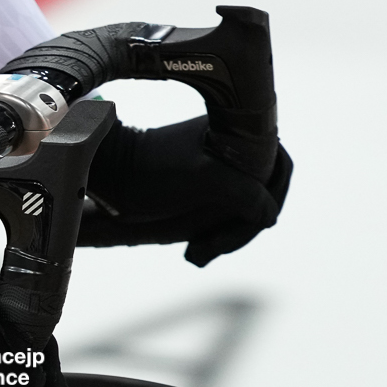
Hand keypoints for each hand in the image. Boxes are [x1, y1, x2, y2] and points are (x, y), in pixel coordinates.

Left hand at [79, 116, 292, 265]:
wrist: (108, 173)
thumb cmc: (153, 171)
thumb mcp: (207, 181)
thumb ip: (248, 194)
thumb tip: (271, 215)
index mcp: (235, 133)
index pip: (279, 165)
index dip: (273, 196)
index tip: (251, 222)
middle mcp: (230, 145)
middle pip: (264, 191)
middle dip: (243, 226)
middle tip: (211, 246)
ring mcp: (217, 165)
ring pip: (245, 208)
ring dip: (228, 234)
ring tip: (196, 253)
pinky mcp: (203, 184)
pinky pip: (227, 212)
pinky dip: (218, 234)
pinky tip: (195, 251)